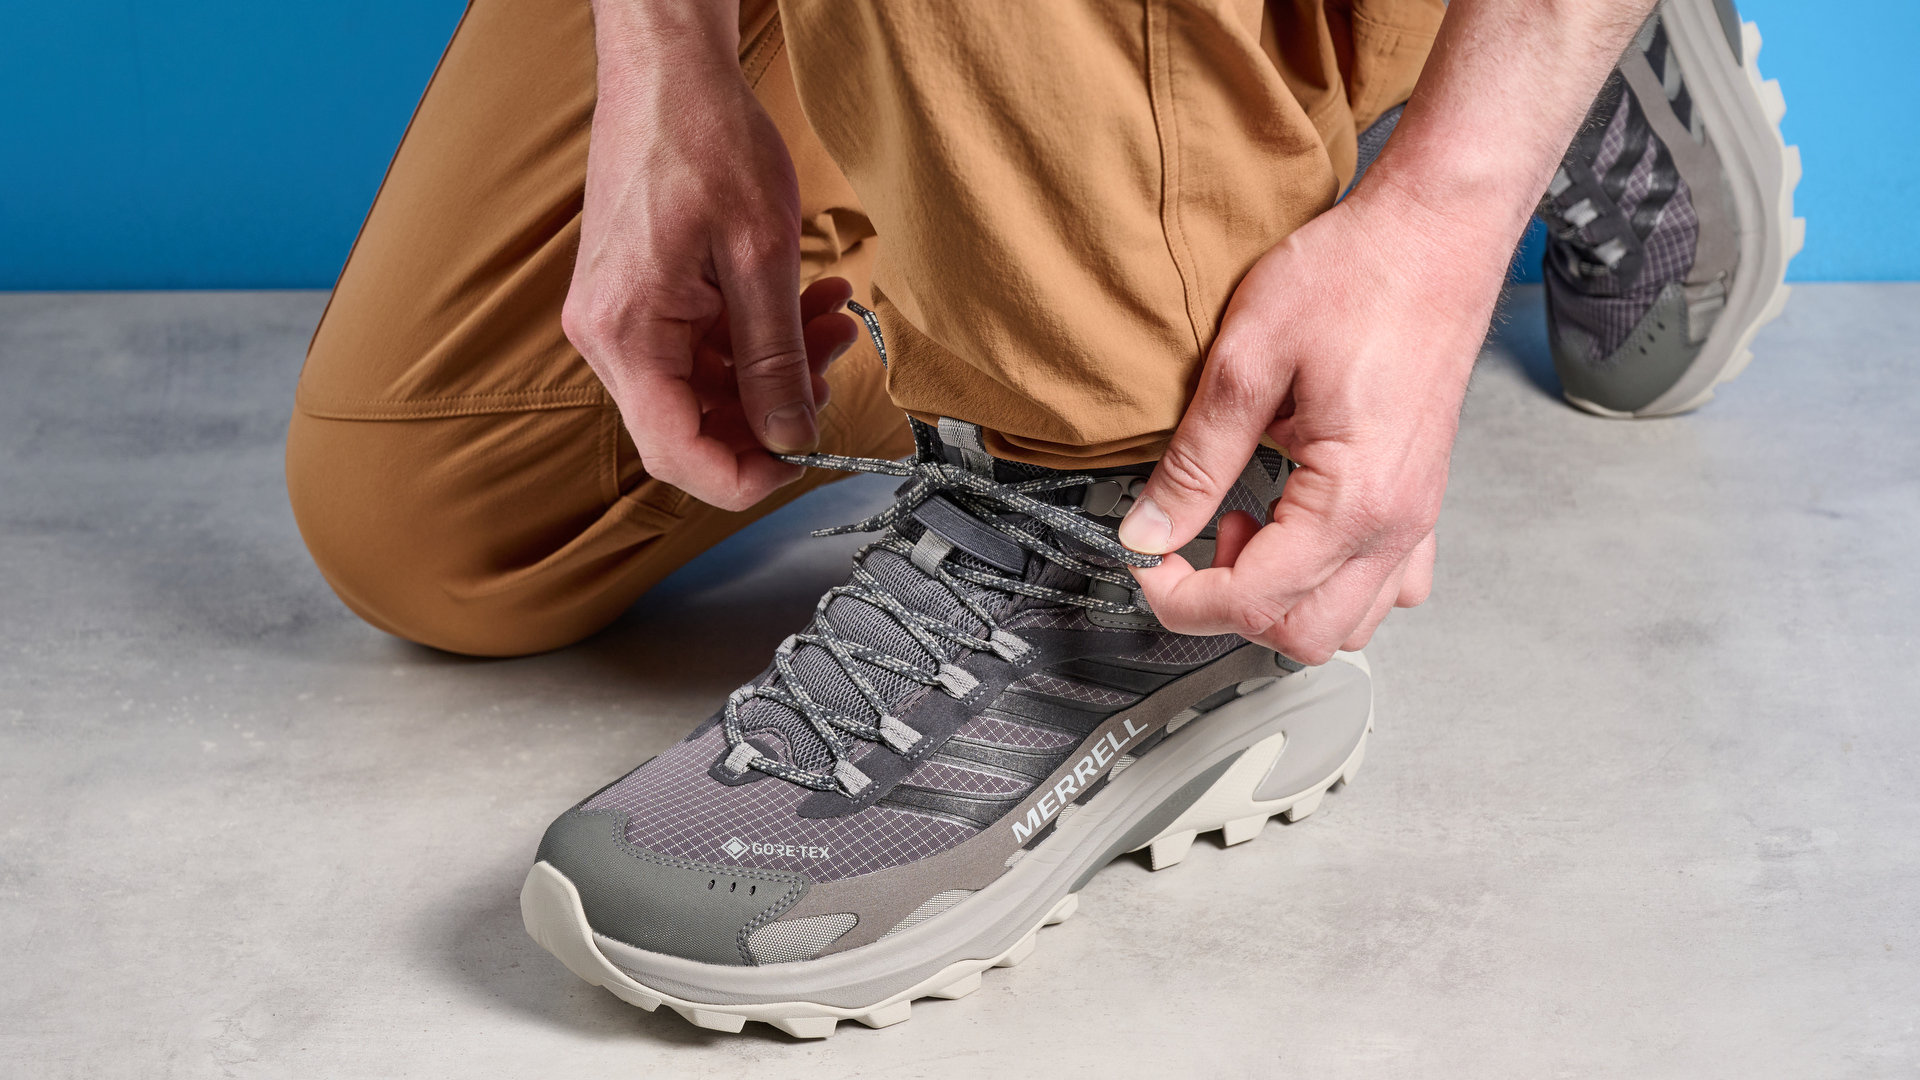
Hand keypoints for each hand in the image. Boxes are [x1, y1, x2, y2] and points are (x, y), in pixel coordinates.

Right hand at [561, 2, 859, 511]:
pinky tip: (806, 302)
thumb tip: (791, 435)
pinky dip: (757, 336)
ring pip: (707, 386)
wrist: (668, 71)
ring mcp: (621, 319)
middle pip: (694, 424)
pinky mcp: (640, 299)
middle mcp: (609, 337)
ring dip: (777, 366)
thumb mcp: (762, 258)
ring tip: (831, 320)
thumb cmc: (703, 139)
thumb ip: (776, 360)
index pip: (678, 453)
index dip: (746, 476)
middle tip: (832, 365)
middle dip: (774, 407)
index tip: (804, 460)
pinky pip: (702, 347)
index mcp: (627, 334)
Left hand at [1118, 177, 1507, 663]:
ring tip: (1247, 522)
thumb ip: (1194, 461)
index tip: (1146, 562)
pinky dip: (1333, 582)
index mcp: (1354, 498)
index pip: (1254, 603)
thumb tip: (1146, 530)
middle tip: (1193, 540)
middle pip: (1303, 635)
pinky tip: (1297, 528)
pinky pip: (1388, 586)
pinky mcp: (1422, 498)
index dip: (1181, 598)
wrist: (1435, 231)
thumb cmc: (1359, 276)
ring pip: (1347, 622)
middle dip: (1228, 606)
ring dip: (1282, 597)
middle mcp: (1397, 522)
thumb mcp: (1245, 362)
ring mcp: (1417, 515)